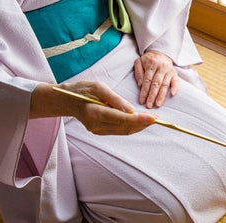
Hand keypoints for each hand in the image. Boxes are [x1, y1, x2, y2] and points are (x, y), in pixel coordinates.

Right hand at [32, 81, 157, 135]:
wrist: (67, 101)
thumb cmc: (82, 90)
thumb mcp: (97, 87)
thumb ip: (114, 98)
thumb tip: (131, 110)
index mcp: (94, 113)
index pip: (121, 118)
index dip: (139, 119)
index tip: (153, 118)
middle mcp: (96, 125)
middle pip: (125, 127)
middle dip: (143, 123)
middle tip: (158, 118)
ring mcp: (97, 131)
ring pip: (124, 131)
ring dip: (139, 126)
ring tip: (152, 120)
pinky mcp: (100, 132)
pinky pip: (119, 130)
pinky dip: (131, 126)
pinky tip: (140, 121)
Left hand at [134, 50, 178, 108]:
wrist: (160, 52)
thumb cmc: (148, 60)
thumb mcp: (139, 62)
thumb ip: (138, 72)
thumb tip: (140, 85)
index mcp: (151, 64)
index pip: (147, 81)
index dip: (144, 91)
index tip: (142, 101)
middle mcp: (161, 67)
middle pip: (156, 84)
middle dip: (152, 96)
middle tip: (149, 105)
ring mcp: (169, 70)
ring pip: (165, 85)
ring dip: (161, 95)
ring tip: (158, 104)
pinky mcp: (174, 73)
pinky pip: (176, 81)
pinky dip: (175, 87)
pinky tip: (172, 94)